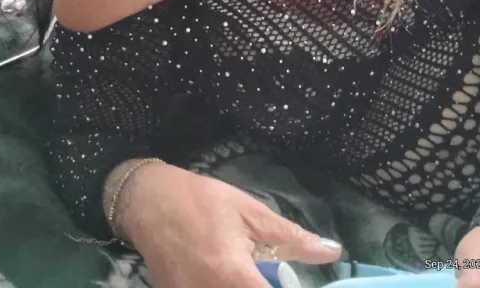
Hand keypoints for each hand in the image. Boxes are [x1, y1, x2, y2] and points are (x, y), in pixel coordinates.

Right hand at [120, 162, 341, 287]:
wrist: (148, 201)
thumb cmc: (201, 200)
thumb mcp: (249, 211)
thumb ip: (290, 237)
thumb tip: (331, 252)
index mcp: (233, 275)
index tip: (294, 282)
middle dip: (268, 287)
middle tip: (272, 274)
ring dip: (247, 285)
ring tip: (251, 272)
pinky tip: (229, 274)